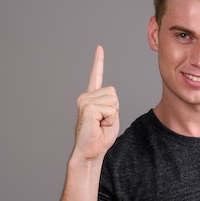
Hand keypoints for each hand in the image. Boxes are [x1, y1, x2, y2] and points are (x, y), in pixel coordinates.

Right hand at [72, 45, 119, 161]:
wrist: (90, 152)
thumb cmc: (100, 138)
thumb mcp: (111, 118)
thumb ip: (112, 104)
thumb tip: (110, 95)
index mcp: (91, 98)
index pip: (96, 76)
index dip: (98, 62)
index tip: (99, 48)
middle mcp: (85, 97)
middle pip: (113, 93)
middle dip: (114, 110)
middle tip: (102, 123)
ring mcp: (84, 101)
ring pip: (112, 101)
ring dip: (111, 115)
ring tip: (100, 124)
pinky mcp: (87, 107)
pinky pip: (110, 108)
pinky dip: (109, 119)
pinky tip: (97, 125)